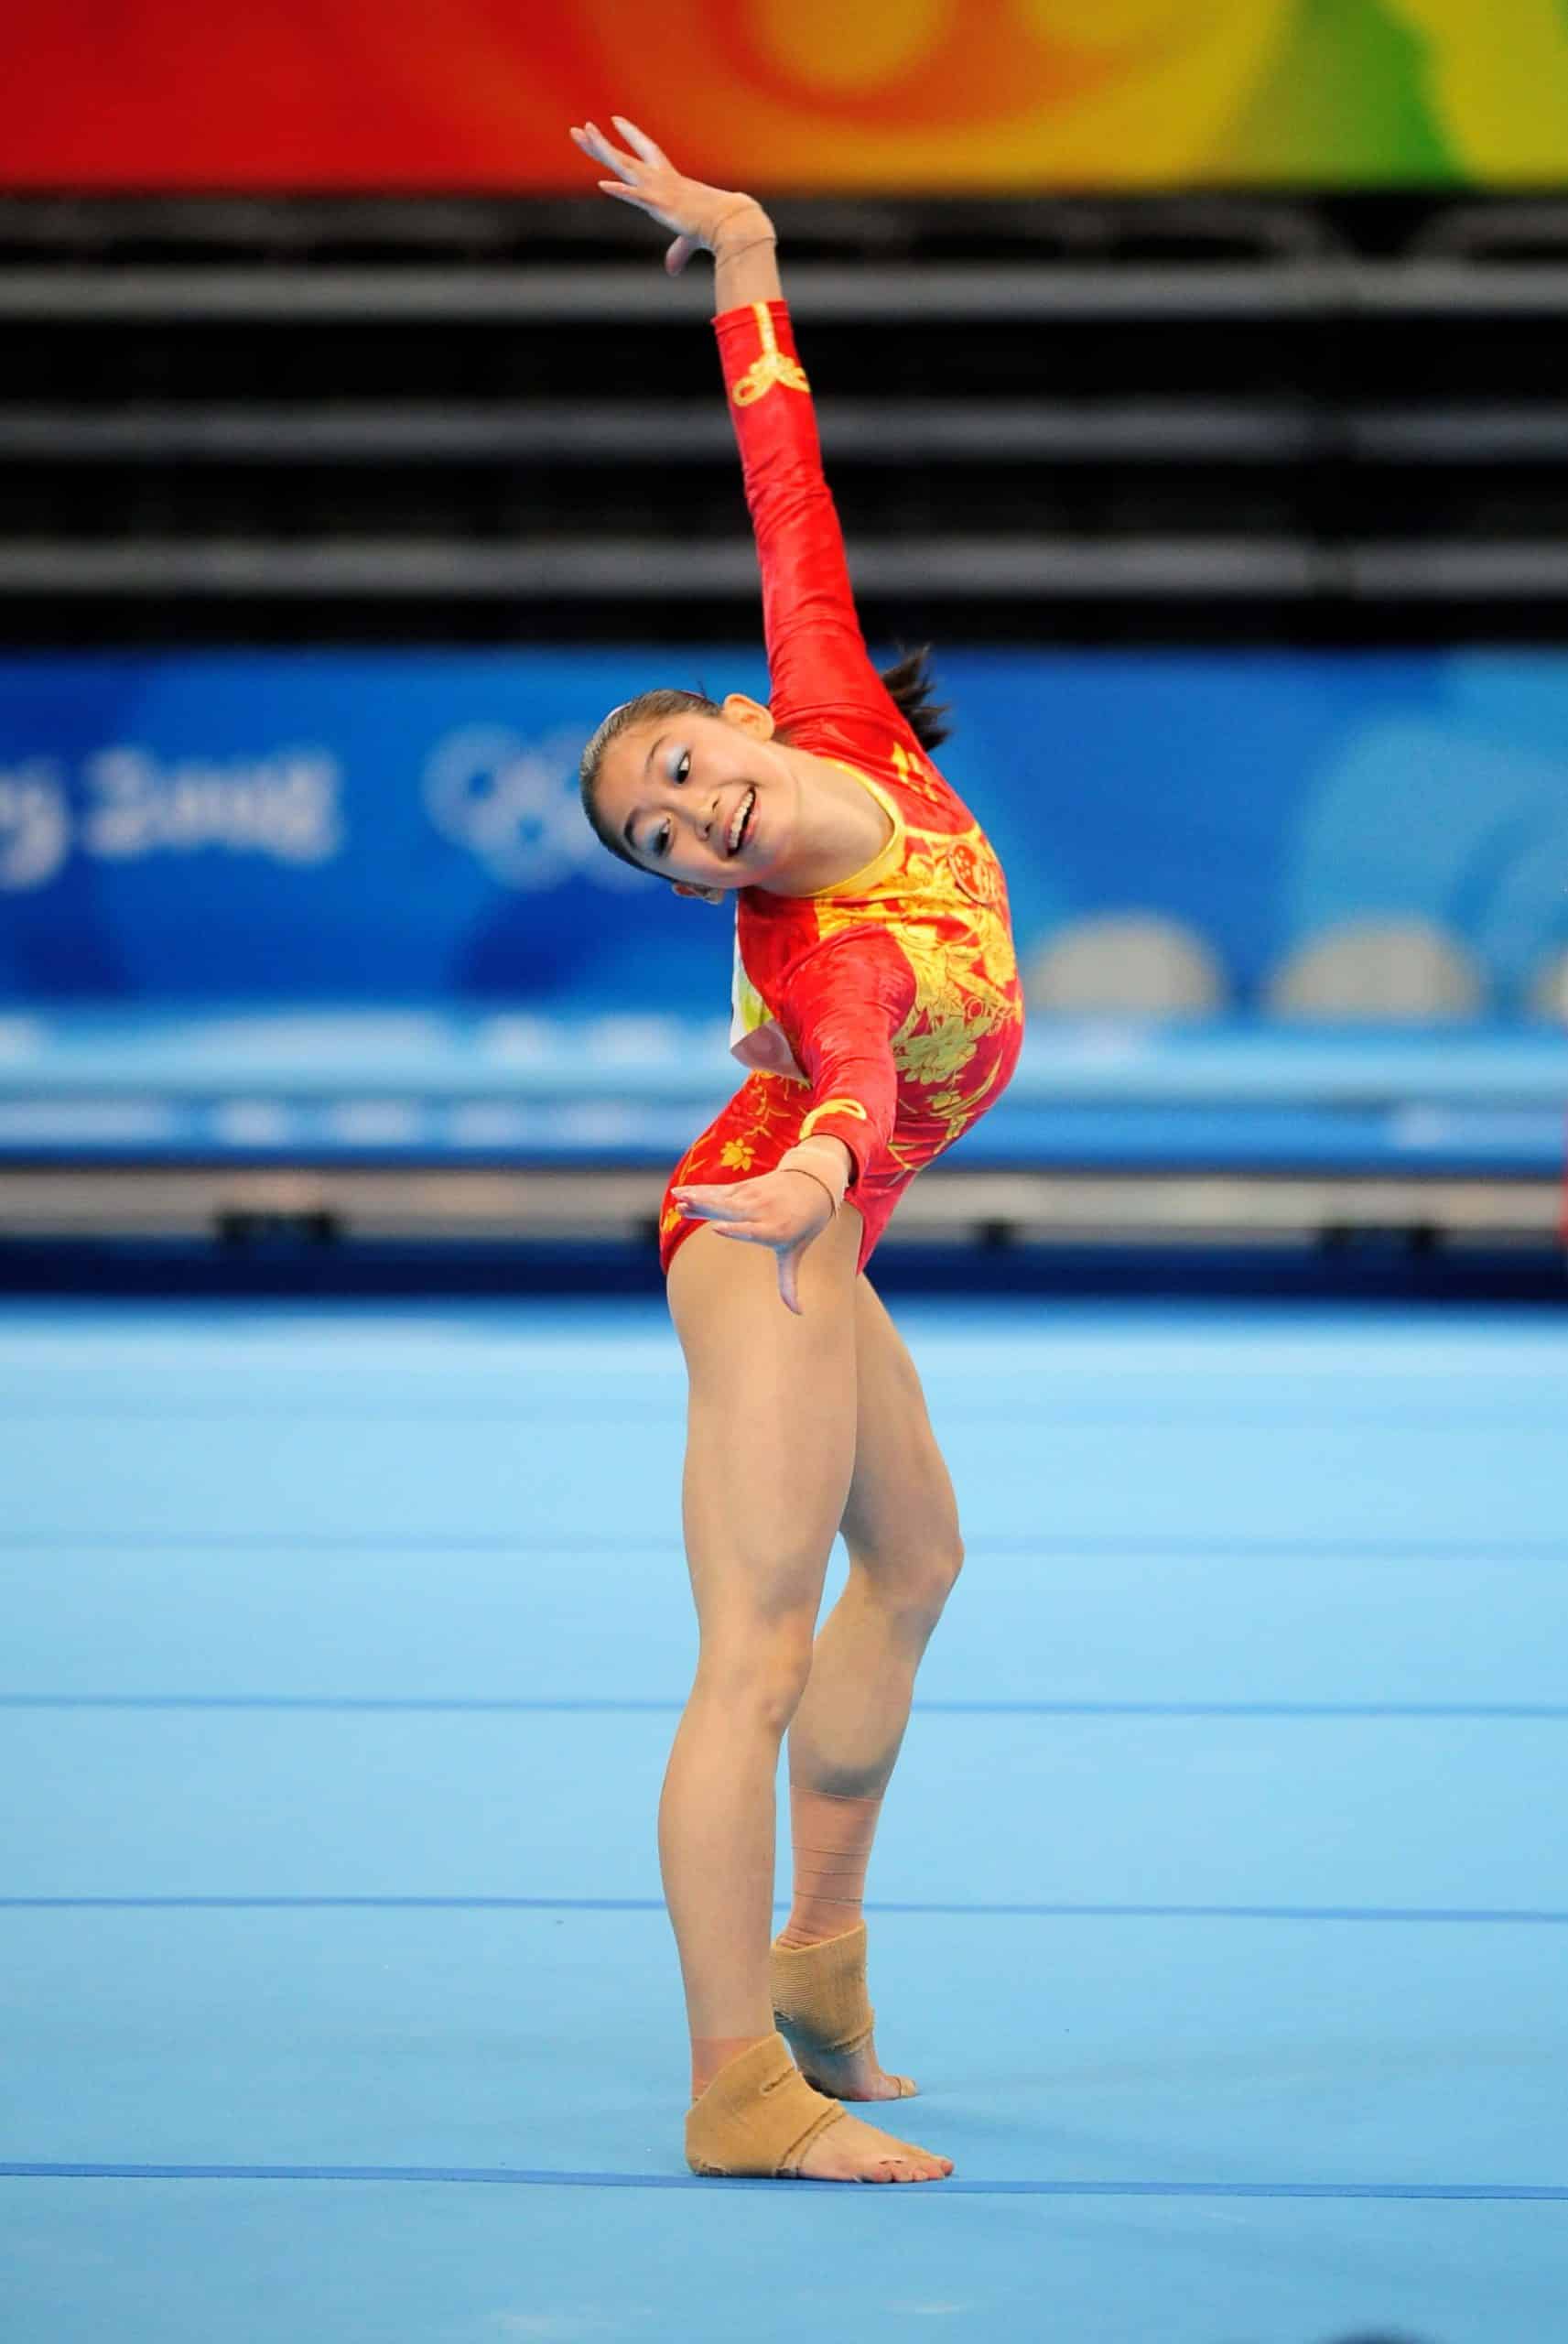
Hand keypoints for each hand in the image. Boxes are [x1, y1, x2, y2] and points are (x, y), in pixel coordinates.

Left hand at [569, 116, 765, 275]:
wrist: (732, 221)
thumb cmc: (716, 226)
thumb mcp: (690, 239)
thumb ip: (676, 253)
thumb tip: (672, 271)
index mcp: (669, 180)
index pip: (646, 151)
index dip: (630, 136)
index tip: (615, 121)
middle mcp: (660, 179)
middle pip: (623, 157)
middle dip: (600, 143)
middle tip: (580, 130)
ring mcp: (659, 190)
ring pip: (624, 166)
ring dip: (602, 150)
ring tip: (582, 133)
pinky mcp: (662, 205)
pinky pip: (636, 197)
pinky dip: (620, 191)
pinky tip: (603, 185)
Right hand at [672, 1166, 834, 1313]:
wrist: (813, 1184)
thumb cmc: (803, 1226)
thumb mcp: (794, 1253)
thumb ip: (788, 1283)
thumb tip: (800, 1313)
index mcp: (775, 1230)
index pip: (753, 1231)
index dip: (736, 1230)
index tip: (717, 1228)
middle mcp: (761, 1211)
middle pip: (731, 1210)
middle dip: (707, 1208)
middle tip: (683, 1208)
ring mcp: (751, 1197)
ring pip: (720, 1198)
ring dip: (697, 1199)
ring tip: (676, 1200)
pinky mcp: (743, 1187)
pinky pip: (717, 1191)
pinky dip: (698, 1192)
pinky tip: (678, 1194)